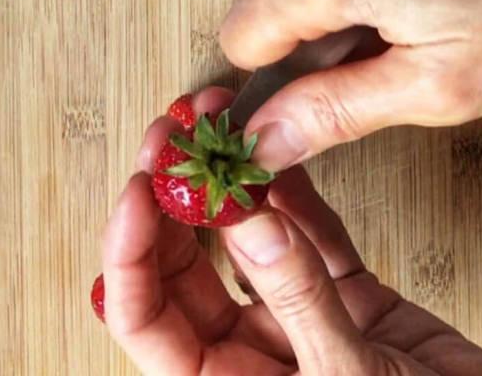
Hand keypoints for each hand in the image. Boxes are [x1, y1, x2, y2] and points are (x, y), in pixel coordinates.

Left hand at [101, 88, 481, 374]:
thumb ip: (299, 296)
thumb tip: (247, 219)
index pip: (144, 316)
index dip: (129, 253)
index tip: (142, 189)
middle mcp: (250, 355)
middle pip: (183, 268)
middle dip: (172, 197)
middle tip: (175, 138)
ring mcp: (299, 322)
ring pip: (243, 244)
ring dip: (229, 186)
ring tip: (217, 129)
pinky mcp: (352, 304)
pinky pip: (313, 239)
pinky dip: (297, 198)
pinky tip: (279, 156)